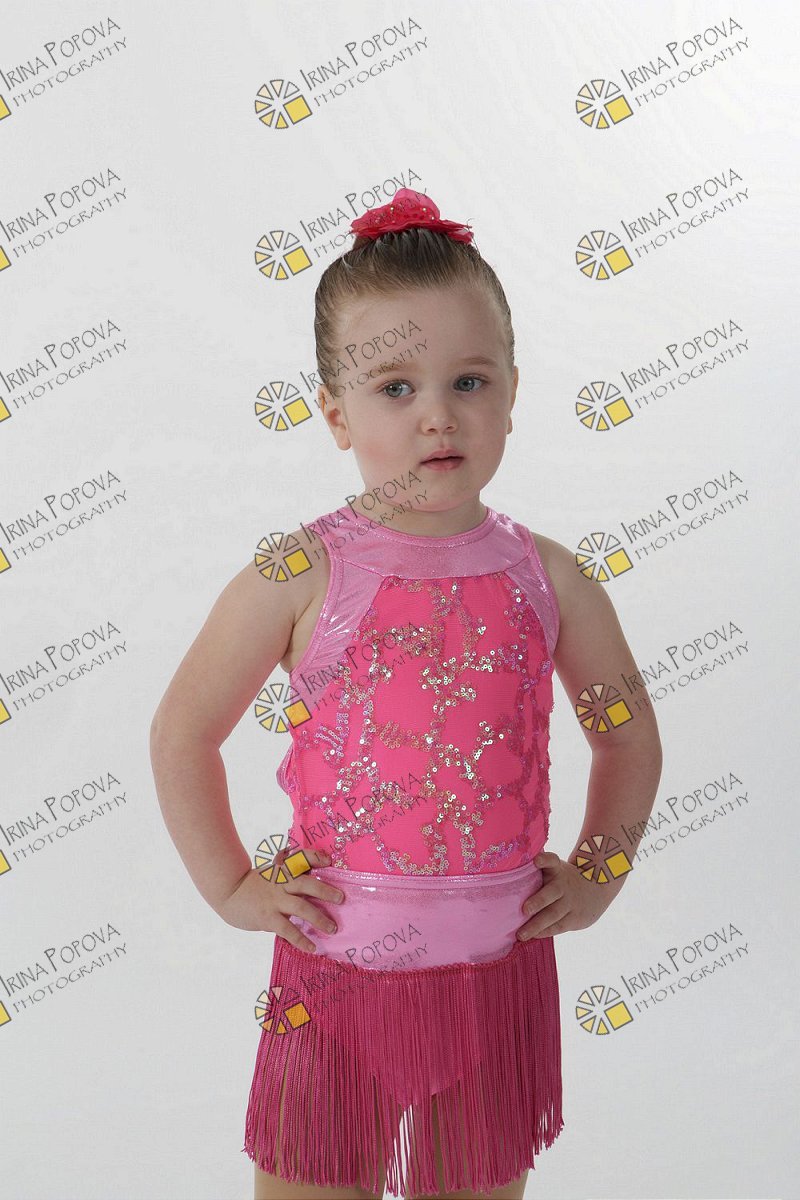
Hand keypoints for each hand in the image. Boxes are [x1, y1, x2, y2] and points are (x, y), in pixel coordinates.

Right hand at [214, 848, 344, 953]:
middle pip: (307, 883)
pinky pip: (288, 930)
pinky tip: (312, 948)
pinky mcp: (268, 918)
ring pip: (301, 907)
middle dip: (326, 891)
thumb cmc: (254, 883)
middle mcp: (281, 883)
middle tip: (341, 899)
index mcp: (283, 869)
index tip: (328, 861)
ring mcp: (274, 900)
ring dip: (319, 918)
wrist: (228, 893)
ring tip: (332, 928)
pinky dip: (301, 939)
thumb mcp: (271, 871)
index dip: (315, 857)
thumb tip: (312, 872)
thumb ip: (289, 870)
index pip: (301, 858)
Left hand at [516, 850, 610, 939]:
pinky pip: (559, 926)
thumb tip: (507, 872)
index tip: (536, 860)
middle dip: (538, 901)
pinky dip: (545, 932)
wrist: (597, 888)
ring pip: (554, 914)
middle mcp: (563, 885)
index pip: (552, 861)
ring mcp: (570, 902)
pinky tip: (533, 936)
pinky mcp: (575, 918)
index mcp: (557, 870)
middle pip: (552, 893)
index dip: (545, 860)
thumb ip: (537, 872)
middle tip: (524, 910)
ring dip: (537, 925)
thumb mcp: (555, 870)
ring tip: (521, 934)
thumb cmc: (563, 880)